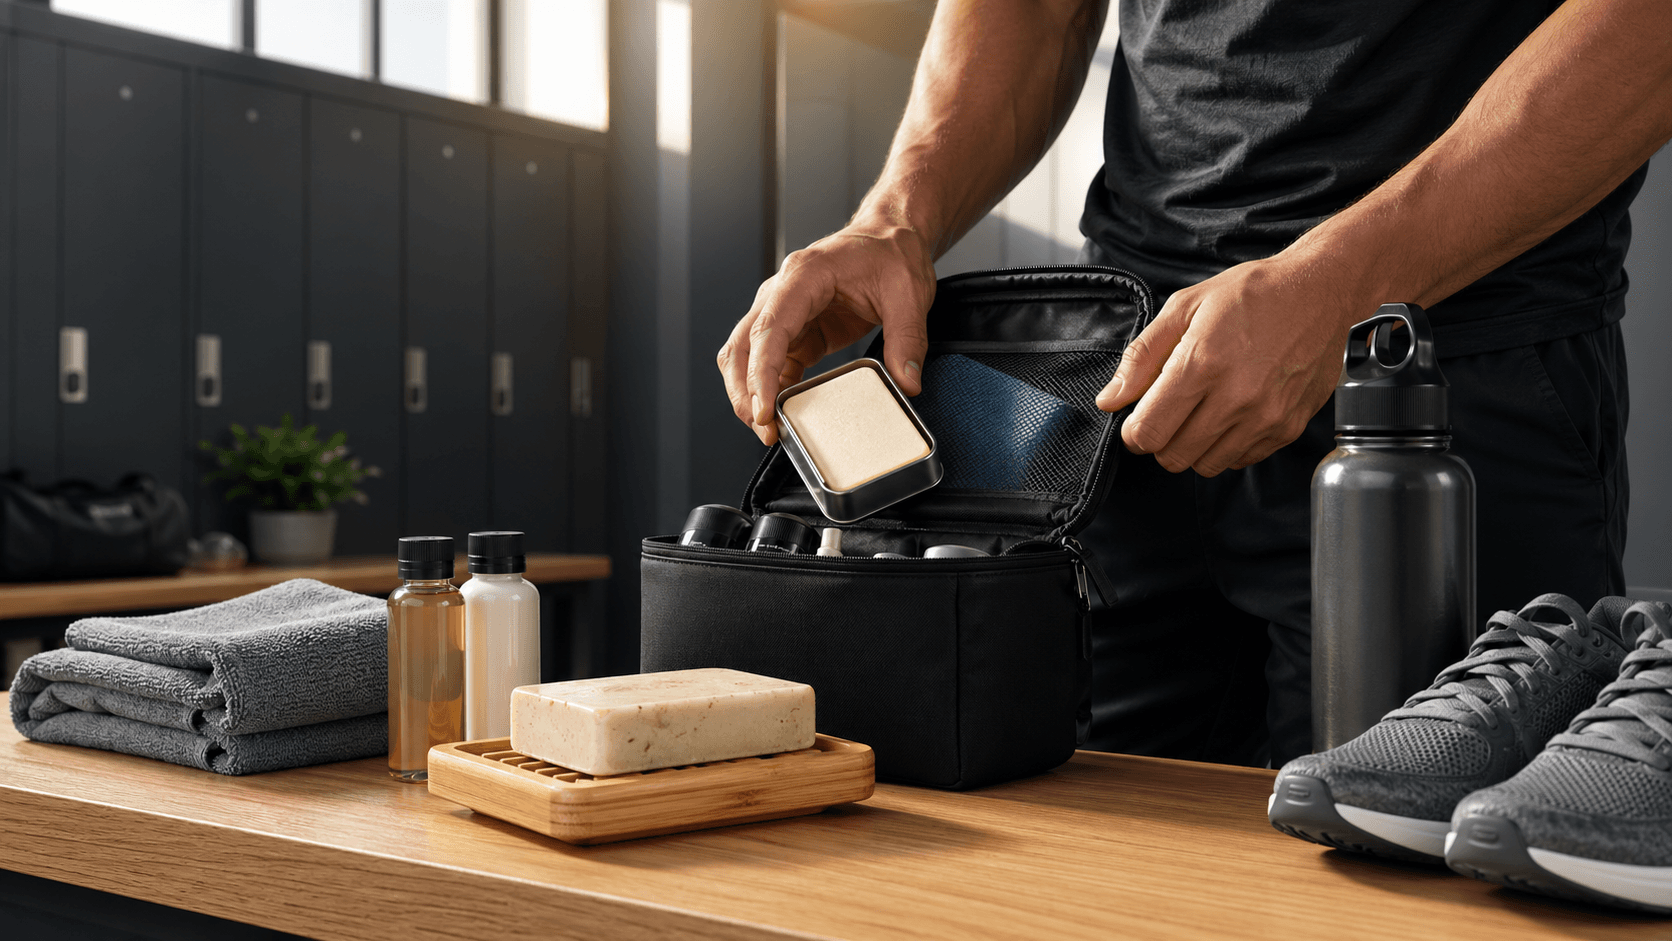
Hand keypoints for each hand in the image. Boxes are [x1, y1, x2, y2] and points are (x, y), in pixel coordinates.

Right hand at [719, 223, 936, 444]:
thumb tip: (906, 383)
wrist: (890, 238)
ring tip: (768, 429)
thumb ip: (907, 339)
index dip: (761, 374)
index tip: (765, 410)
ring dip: (749, 394)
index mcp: (803, 276)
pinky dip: (770, 391)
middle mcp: (782, 293)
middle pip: (742, 346)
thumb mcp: (909, 293)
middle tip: (764, 429)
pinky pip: (771, 364)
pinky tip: (782, 415)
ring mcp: (784, 313)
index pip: (769, 330)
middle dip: (745, 392)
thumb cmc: (890, 253)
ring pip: (745, 356)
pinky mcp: (796, 332)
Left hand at [1093, 251, 1371, 475]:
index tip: (1138, 418)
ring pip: (1206, 464)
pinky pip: (1240, 459)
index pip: (1148, 433)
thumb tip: (1110, 399)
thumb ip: (1142, 357)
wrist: (1320, 292)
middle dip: (1161, 439)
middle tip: (1170, 411)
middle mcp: (1236, 397)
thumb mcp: (1184, 308)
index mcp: (1202, 364)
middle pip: (1173, 456)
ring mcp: (1266, 417)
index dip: (1134, 431)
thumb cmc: (1253, 294)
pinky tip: (1231, 413)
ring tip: (1203, 409)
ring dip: (1194, 445)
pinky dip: (1227, 445)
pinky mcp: (1287, 427)